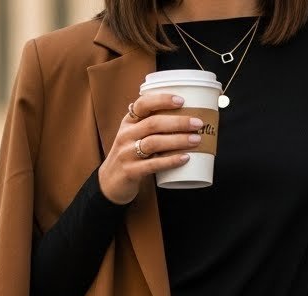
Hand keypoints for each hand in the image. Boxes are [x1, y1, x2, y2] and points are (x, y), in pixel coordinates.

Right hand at [98, 90, 203, 204]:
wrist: (110, 183)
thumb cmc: (129, 157)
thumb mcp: (134, 136)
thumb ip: (150, 127)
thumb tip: (184, 117)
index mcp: (128, 122)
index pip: (143, 104)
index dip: (162, 100)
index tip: (181, 100)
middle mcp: (126, 135)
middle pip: (154, 123)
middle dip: (178, 122)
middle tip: (198, 123)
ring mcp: (127, 153)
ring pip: (154, 142)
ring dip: (178, 140)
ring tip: (196, 140)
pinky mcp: (131, 171)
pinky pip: (153, 164)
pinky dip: (171, 161)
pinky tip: (184, 158)